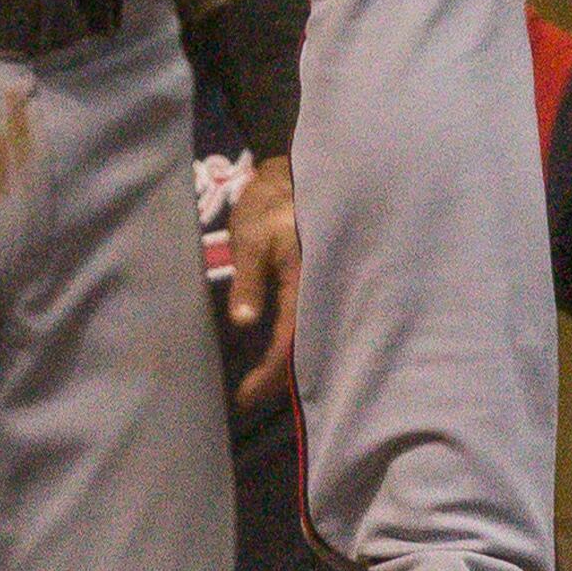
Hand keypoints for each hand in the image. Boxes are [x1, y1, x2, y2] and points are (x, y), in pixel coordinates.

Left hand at [225, 153, 300, 410]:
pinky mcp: (324, 277)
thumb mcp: (251, 238)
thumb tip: (244, 322)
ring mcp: (327, 281)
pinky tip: (284, 347)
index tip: (244, 396)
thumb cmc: (269, 204)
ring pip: (314, 331)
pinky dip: (298, 337)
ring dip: (291, 358)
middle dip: (283, 376)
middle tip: (252, 397)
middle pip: (309, 343)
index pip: (290, 338)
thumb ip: (249, 279)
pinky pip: (313, 316)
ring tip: (264, 380)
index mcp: (307, 277)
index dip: (270, 372)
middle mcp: (324, 284)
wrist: (293, 173)